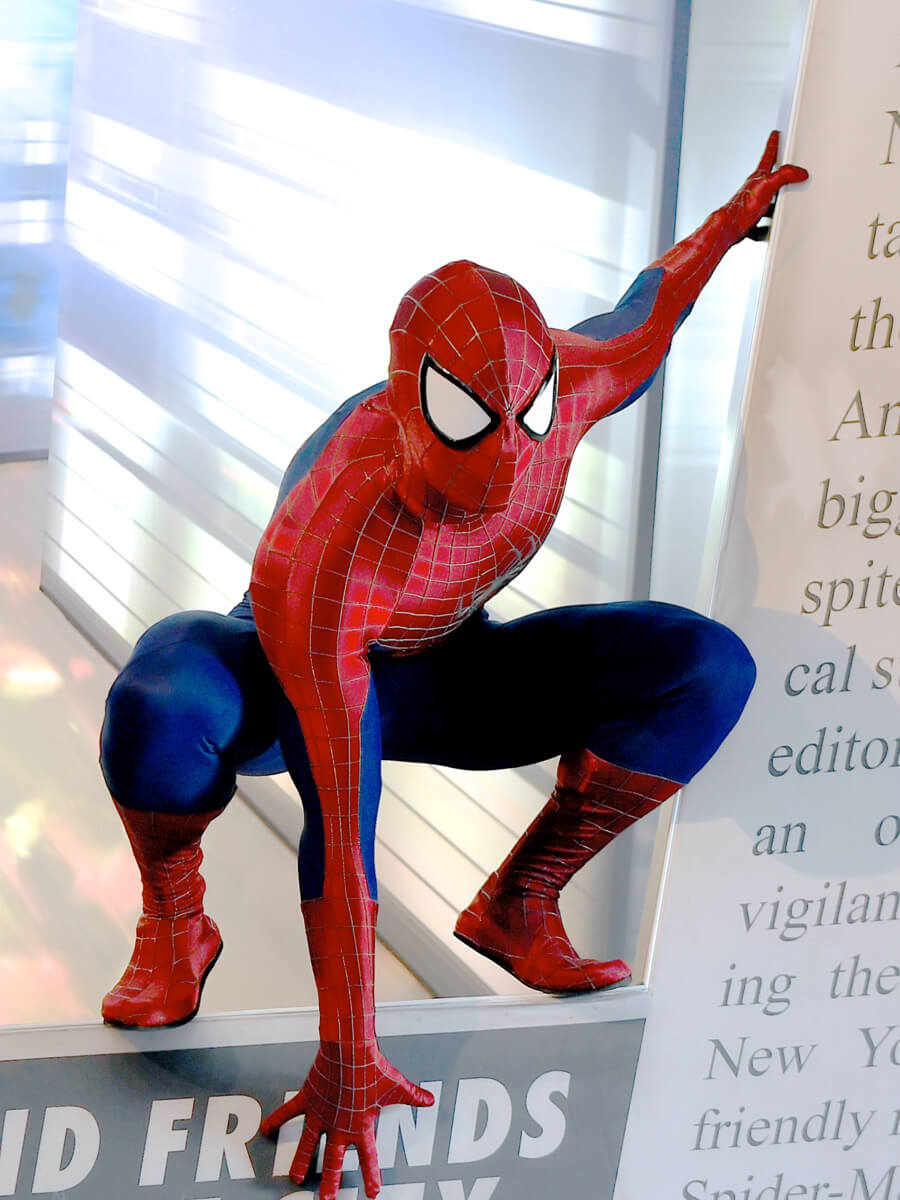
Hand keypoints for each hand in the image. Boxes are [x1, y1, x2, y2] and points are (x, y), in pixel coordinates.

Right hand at [260, 1041, 433, 1199]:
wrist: (349, 1048)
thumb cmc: (372, 1067)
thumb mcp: (395, 1086)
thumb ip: (412, 1096)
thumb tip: (429, 1100)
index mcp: (361, 1125)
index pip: (368, 1158)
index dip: (371, 1176)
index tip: (372, 1193)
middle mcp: (339, 1125)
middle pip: (334, 1161)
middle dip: (331, 1182)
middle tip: (326, 1199)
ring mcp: (321, 1114)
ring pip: (309, 1145)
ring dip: (302, 1162)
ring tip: (295, 1178)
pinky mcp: (308, 1099)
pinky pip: (289, 1114)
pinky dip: (277, 1121)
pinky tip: (266, 1130)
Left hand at [732, 131, 807, 238]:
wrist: (729, 229)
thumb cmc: (743, 208)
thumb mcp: (768, 186)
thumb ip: (784, 175)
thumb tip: (800, 172)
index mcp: (759, 177)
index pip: (768, 155)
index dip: (773, 143)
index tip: (775, 134)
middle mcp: (755, 188)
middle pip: (769, 176)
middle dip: (778, 171)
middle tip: (784, 164)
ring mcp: (753, 203)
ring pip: (768, 199)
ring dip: (776, 201)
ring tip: (785, 202)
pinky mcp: (751, 219)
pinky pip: (764, 220)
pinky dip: (768, 224)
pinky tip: (772, 227)